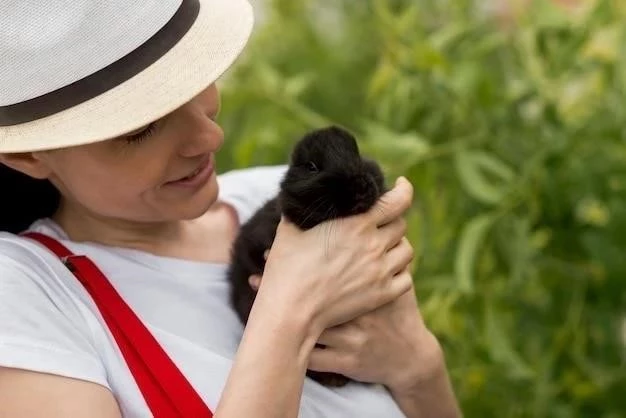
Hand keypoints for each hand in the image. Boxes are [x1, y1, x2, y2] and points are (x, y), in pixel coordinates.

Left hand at [251, 260, 441, 392]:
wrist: (409, 357)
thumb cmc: (398, 312)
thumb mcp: (397, 280)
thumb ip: (387, 250)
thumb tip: (377, 216)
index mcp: (371, 287)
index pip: (337, 266)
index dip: (306, 255)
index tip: (280, 244)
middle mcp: (362, 312)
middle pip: (317, 293)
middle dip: (286, 278)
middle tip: (262, 263)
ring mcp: (352, 338)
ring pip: (308, 324)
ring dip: (279, 308)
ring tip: (257, 285)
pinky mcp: (345, 362)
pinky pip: (312, 354)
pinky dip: (290, 343)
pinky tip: (270, 327)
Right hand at [256, 177, 414, 339]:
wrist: (291, 310)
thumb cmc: (287, 267)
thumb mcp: (291, 227)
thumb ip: (303, 208)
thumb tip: (302, 192)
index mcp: (356, 224)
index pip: (397, 201)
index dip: (403, 190)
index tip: (401, 185)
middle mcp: (374, 245)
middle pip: (401, 225)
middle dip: (392, 221)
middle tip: (381, 223)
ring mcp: (380, 272)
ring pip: (407, 251)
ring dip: (397, 246)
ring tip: (384, 248)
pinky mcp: (382, 295)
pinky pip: (406, 279)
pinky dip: (399, 273)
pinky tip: (386, 271)